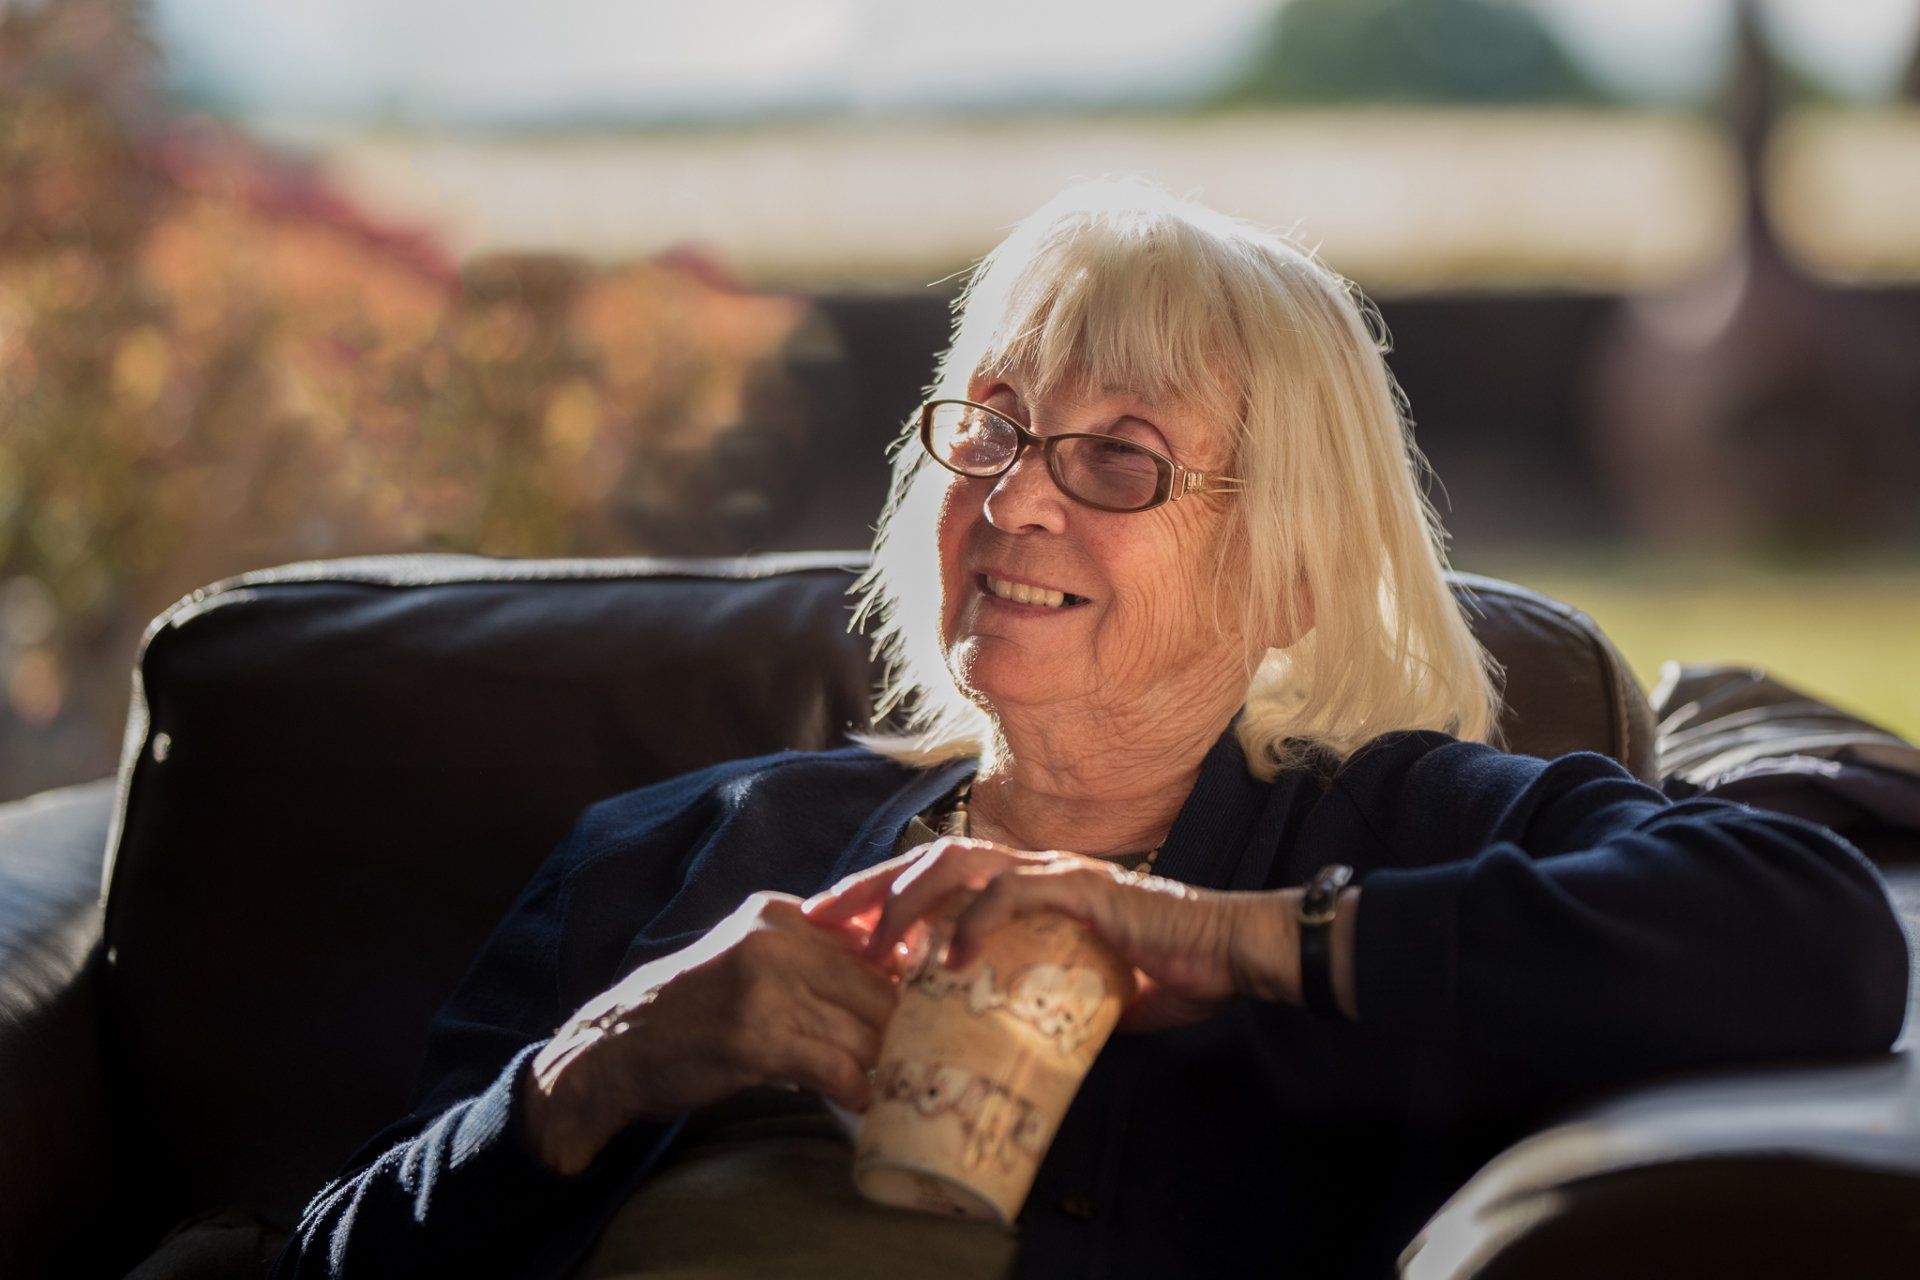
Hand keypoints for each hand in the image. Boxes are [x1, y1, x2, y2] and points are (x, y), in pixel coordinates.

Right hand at [522, 890, 898, 1173]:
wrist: (618, 1046)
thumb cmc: (696, 1006)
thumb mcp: (754, 956)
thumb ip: (815, 954)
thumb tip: (901, 968)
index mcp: (781, 914)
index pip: (873, 936)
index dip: (906, 977)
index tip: (923, 1005)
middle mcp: (776, 941)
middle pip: (875, 986)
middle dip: (899, 1027)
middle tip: (918, 1054)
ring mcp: (764, 990)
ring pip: (861, 1030)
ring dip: (881, 1064)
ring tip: (894, 1081)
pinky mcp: (755, 1040)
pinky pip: (835, 1067)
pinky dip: (855, 1089)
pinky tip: (860, 1101)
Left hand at [802, 836, 1266, 1034]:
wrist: (1229, 953)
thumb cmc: (1169, 972)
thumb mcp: (1087, 994)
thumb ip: (1046, 1000)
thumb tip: (1007, 1041)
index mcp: (1027, 887)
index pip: (939, 877)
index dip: (883, 897)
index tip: (837, 929)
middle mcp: (1032, 868)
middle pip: (930, 858)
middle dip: (869, 887)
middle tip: (820, 920)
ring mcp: (1054, 873)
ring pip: (959, 862)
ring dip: (908, 898)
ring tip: (875, 943)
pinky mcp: (1080, 888)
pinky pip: (1013, 892)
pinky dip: (975, 922)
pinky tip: (951, 959)